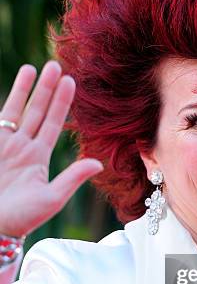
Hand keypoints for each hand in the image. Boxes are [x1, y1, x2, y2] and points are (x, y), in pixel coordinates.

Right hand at [0, 61, 103, 237]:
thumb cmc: (21, 218)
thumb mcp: (51, 199)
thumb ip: (72, 178)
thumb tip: (99, 163)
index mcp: (38, 158)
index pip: (53, 124)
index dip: (61, 103)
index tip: (70, 81)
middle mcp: (22, 148)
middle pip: (36, 112)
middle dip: (46, 89)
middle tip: (56, 65)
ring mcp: (4, 146)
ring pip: (17, 111)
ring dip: (25, 90)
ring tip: (35, 68)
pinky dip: (7, 104)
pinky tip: (12, 89)